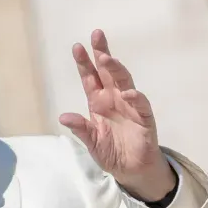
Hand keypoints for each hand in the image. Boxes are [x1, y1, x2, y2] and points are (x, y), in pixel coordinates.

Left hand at [59, 29, 175, 201]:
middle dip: (102, 53)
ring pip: (124, 81)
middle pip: (108, 71)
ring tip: (107, 58)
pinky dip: (135, 97)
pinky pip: (140, 104)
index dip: (84, 62)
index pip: (90, 77)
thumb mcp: (91, 142)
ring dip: (116, 69)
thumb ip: (80, 129)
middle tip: (96, 36)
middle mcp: (114, 98)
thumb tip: (63, 117)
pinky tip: (128, 92)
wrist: (132, 171)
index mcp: (99, 102)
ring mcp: (130, 105)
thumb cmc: (111, 152)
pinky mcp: (144, 117)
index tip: (77, 47)